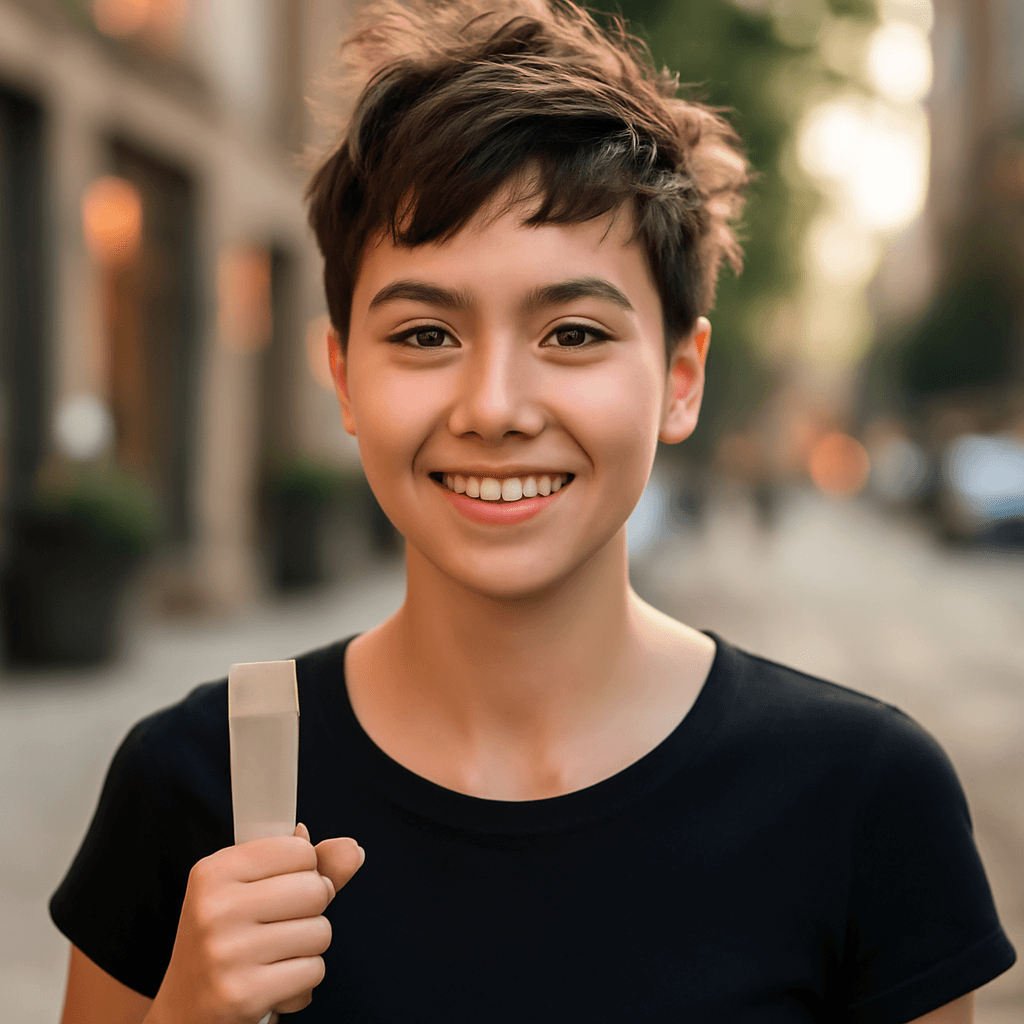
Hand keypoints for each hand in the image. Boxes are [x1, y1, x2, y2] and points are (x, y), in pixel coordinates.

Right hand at [146, 824, 363, 1023]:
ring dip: (309, 948)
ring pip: (320, 932)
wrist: (185, 1012)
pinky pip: (313, 971)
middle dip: (312, 911)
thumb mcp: (253, 890)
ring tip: (275, 957)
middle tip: (280, 927)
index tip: (280, 891)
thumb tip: (353, 849)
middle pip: (315, 889)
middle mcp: (215, 908)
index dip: (304, 872)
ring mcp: (227, 952)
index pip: (300, 850)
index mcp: (215, 871)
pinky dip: (304, 981)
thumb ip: (308, 866)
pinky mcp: (242, 994)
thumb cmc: (227, 941)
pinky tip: (274, 983)